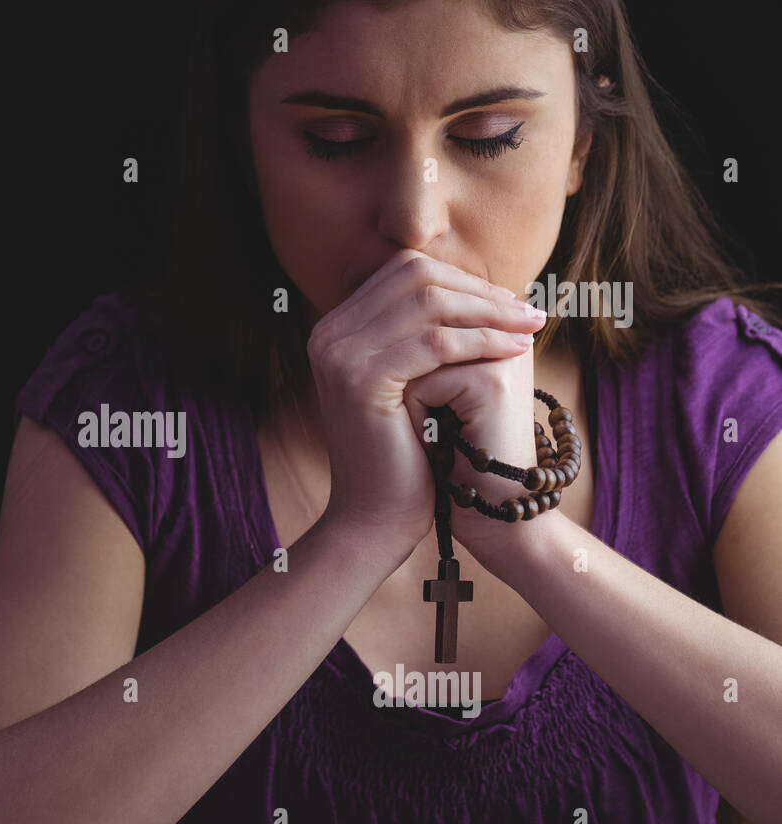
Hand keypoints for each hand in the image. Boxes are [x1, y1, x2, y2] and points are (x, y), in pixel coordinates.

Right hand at [306, 249, 545, 558]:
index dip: (462, 280)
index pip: (405, 272)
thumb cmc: (403, 454)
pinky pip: (434, 344)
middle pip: (415, 276)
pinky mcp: (359, 381)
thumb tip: (484, 289)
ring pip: (429, 304)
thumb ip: (424, 335)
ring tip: (532, 326)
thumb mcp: (412, 382)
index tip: (508, 302)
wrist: (375, 516)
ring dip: (489, 312)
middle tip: (528, 310)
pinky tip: (515, 351)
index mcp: (336, 329)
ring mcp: (338, 355)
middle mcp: (327, 334)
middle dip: (480, 290)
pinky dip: (481, 341)